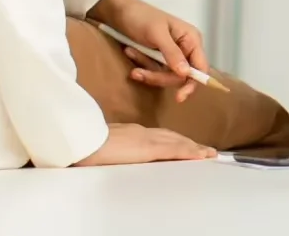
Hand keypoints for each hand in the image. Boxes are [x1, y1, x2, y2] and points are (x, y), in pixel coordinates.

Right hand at [73, 123, 216, 165]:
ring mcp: (146, 139)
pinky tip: (202, 155)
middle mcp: (141, 132)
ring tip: (207, 153)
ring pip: (176, 142)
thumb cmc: (85, 145)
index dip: (173, 140)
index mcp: (130, 132)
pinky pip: (175, 150)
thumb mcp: (101, 145)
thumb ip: (113, 146)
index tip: (184, 144)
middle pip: (171, 137)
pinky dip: (190, 152)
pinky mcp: (148, 148)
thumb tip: (114, 153)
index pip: (158, 136)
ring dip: (193, 148)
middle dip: (188, 143)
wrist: (81, 142)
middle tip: (204, 150)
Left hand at [96, 0, 210, 101]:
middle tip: (138, 73)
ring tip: (130, 54)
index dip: (192, 83)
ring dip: (147, 70)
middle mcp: (186, 48)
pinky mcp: (159, 58)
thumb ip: (172, 54)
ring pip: (166, 76)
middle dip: (159, 76)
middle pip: (181, 76)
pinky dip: (142, 66)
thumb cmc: (141, 17)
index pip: (200, 67)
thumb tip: (185, 74)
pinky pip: (155, 71)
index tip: (179, 97)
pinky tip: (130, 53)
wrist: (119, 11)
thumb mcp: (156, 34)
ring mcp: (172, 55)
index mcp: (191, 39)